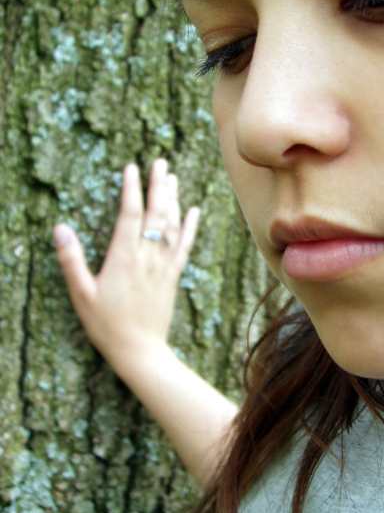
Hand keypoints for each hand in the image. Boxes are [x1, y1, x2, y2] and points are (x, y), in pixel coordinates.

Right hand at [53, 158, 200, 363]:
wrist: (140, 350)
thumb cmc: (106, 325)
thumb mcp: (82, 294)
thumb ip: (71, 260)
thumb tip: (60, 228)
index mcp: (124, 257)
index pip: (130, 214)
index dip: (131, 189)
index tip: (131, 167)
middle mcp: (147, 257)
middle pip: (156, 214)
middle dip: (157, 186)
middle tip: (159, 161)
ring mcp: (163, 266)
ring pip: (172, 225)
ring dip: (172, 199)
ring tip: (172, 176)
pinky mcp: (173, 276)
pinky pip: (185, 246)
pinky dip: (190, 226)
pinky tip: (194, 210)